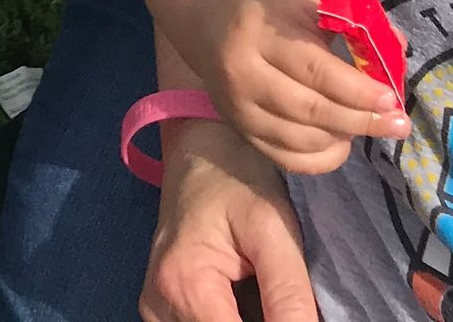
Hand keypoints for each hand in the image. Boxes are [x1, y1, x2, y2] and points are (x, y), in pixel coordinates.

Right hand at [141, 119, 318, 321]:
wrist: (201, 148)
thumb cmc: (237, 176)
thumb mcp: (274, 229)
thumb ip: (289, 297)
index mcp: (184, 284)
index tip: (295, 310)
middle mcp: (159, 304)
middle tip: (283, 298)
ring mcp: (156, 308)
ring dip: (248, 321)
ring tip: (264, 293)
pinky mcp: (161, 307)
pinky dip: (230, 319)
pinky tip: (248, 300)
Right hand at [192, 0, 406, 172]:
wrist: (208, 21)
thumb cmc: (267, 6)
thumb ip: (349, 13)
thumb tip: (397, 45)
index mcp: (256, 31)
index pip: (313, 69)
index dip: (356, 89)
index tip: (392, 98)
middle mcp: (241, 73)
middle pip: (308, 109)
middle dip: (360, 120)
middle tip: (398, 124)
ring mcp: (237, 108)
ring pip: (300, 140)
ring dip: (343, 137)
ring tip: (368, 124)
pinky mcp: (241, 132)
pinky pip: (288, 160)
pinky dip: (323, 158)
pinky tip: (342, 141)